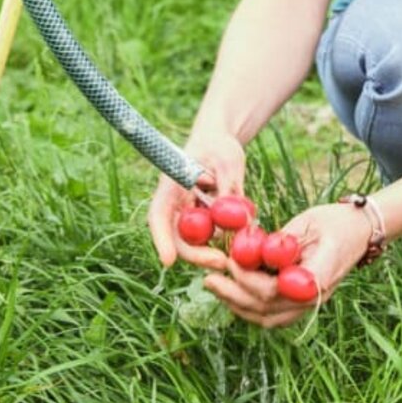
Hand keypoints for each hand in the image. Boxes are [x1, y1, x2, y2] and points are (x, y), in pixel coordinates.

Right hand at [147, 128, 245, 269]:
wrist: (219, 140)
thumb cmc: (219, 145)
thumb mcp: (227, 161)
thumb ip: (228, 188)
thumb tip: (234, 219)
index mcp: (172, 186)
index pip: (159, 215)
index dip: (161, 239)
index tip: (168, 261)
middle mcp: (176, 205)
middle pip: (178, 237)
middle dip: (198, 255)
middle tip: (223, 263)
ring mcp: (189, 214)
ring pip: (195, 242)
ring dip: (212, 252)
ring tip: (237, 255)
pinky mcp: (203, 220)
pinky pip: (211, 236)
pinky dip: (225, 242)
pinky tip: (242, 239)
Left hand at [202, 202, 373, 327]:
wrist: (360, 230)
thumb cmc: (336, 221)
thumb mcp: (309, 223)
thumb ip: (283, 242)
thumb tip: (251, 250)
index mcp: (317, 276)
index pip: (273, 290)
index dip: (246, 279)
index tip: (230, 260)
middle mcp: (313, 297)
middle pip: (266, 309)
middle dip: (233, 294)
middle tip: (209, 279)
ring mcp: (309, 303)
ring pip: (267, 317)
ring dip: (238, 305)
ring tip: (216, 287)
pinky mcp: (303, 302)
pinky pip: (274, 315)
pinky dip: (251, 308)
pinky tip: (235, 293)